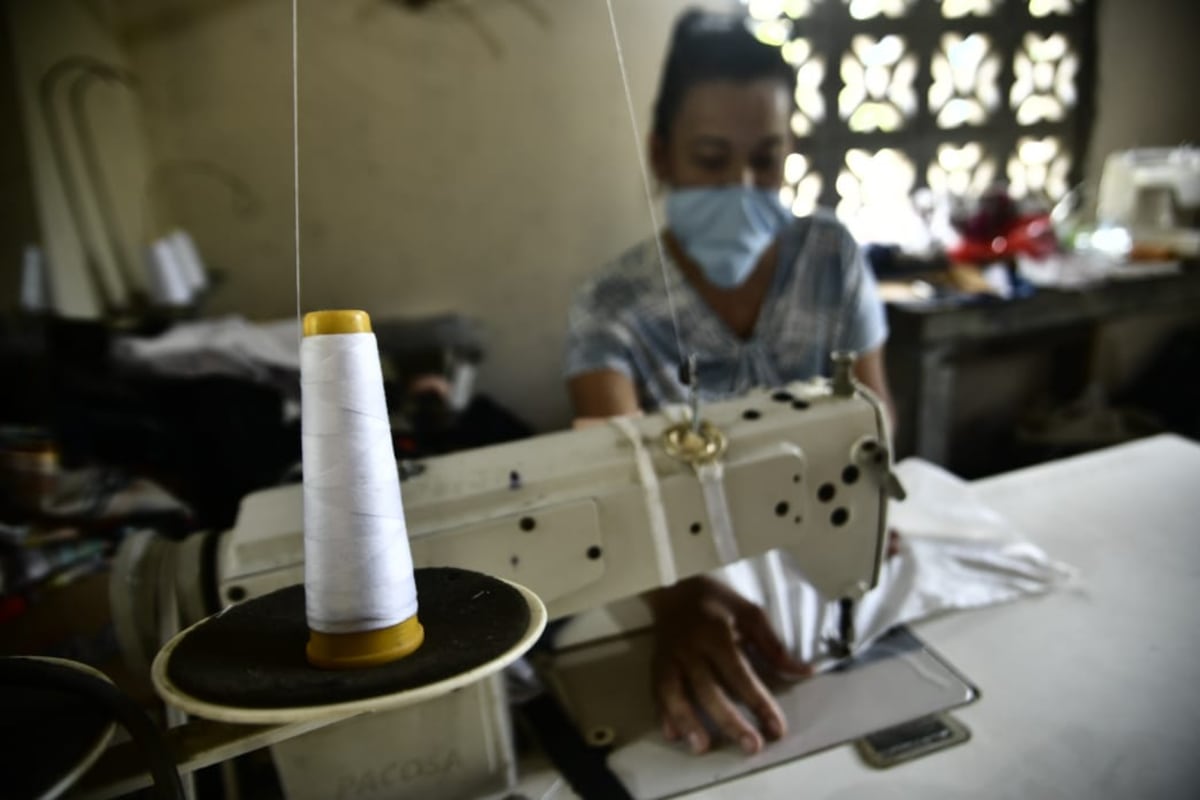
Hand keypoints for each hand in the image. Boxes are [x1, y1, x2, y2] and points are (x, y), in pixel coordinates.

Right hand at [645, 576, 809, 755]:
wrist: (673, 586)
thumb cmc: (715, 601)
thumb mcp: (749, 613)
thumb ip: (773, 645)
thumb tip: (803, 672)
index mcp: (716, 633)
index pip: (740, 674)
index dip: (759, 702)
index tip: (776, 728)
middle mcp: (691, 648)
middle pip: (708, 689)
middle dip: (730, 721)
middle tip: (751, 746)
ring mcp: (670, 658)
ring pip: (676, 693)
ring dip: (688, 722)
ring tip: (703, 747)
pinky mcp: (656, 664)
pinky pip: (657, 692)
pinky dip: (664, 714)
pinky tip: (673, 735)